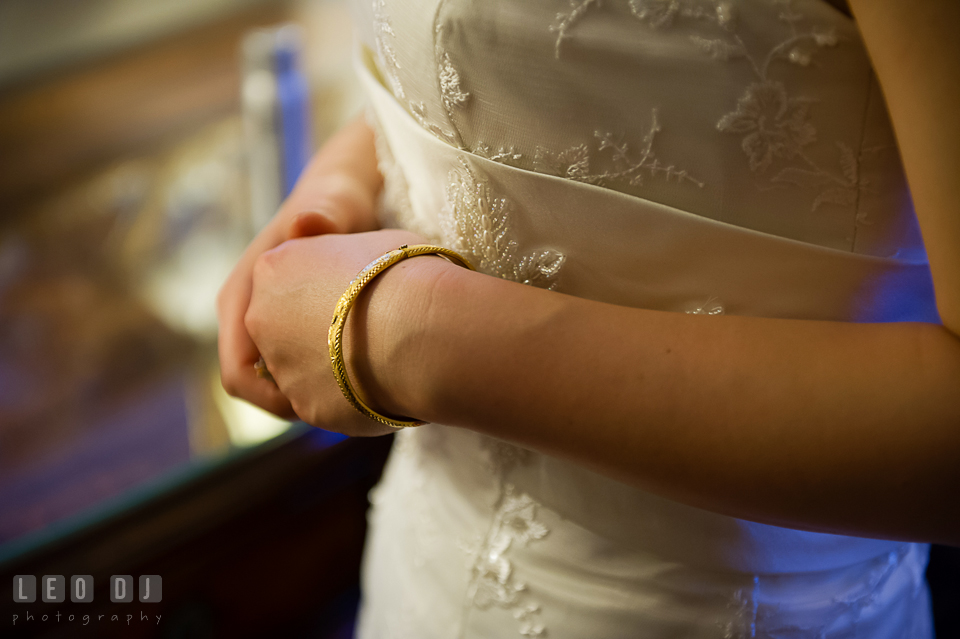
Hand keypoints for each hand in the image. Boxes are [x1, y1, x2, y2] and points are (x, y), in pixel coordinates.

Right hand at [217, 117, 381, 417]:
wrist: (344, 197)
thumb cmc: (338, 201)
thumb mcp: (336, 206)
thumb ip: (325, 215)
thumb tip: (307, 222)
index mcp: (242, 293)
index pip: (238, 370)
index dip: (273, 398)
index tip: (320, 404)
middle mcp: (245, 312)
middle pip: (255, 385)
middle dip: (296, 399)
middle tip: (347, 405)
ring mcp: (265, 322)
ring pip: (276, 381)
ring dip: (308, 392)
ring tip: (357, 391)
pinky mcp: (286, 327)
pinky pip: (293, 369)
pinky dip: (320, 378)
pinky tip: (360, 375)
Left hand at [244, 229, 432, 435]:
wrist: (419, 330)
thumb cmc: (401, 276)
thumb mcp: (366, 242)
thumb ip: (341, 255)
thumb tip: (346, 268)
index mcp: (274, 268)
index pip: (288, 278)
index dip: (325, 287)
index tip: (356, 293)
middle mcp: (262, 316)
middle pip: (284, 325)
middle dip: (317, 329)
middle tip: (365, 328)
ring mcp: (279, 364)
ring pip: (301, 366)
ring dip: (331, 365)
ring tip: (378, 357)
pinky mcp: (302, 404)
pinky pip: (323, 399)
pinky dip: (346, 395)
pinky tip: (380, 383)